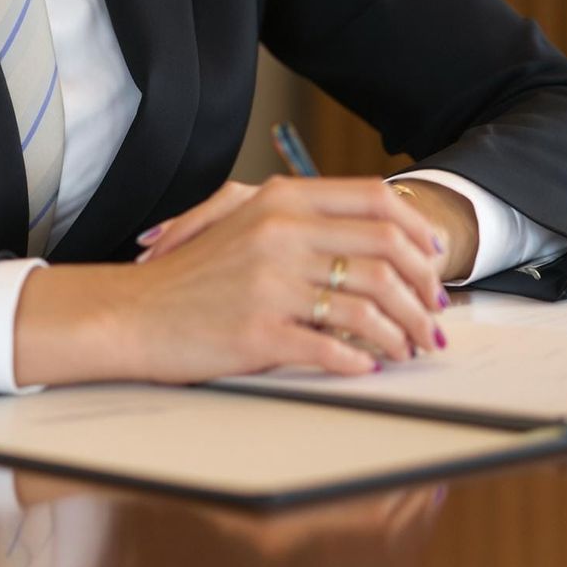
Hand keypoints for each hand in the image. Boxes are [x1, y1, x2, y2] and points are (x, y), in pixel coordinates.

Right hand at [13, 175, 449, 386]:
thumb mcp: (240, 222)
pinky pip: (333, 349)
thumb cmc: (190, 274)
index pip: (375, 199)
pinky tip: (367, 368)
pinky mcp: (261, 330)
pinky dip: (361, 362)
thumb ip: (297, 216)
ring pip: (369, 304)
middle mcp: (281, 232)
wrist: (134, 312)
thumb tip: (365, 234)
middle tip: (433, 317)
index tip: (432, 261)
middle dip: (423, 291)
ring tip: (408, 349)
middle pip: (386, 252)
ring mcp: (272, 281)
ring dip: (402, 333)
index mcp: (280, 199)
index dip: (416, 230)